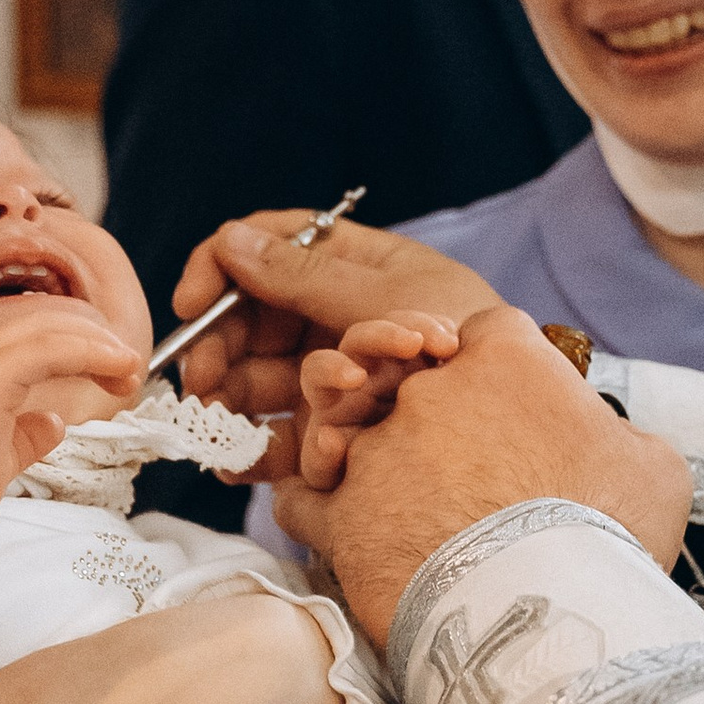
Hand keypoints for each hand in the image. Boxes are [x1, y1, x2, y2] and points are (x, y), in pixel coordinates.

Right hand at [0, 299, 144, 703]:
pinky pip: (50, 349)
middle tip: (130, 369)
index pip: (35, 338)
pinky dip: (89, 354)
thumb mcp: (1, 457)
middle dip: (96, 341)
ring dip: (100, 346)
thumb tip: (52, 422)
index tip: (114, 373)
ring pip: (52, 330)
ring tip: (130, 369)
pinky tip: (114, 370)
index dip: (80, 347)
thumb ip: (26, 434)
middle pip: (46, 323)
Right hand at [170, 212, 505, 467]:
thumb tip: (232, 241)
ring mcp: (334, 370)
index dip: (220, 267)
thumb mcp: (385, 294)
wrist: (511, 414)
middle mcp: (332, 315)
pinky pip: (282, 432)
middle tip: (201, 382)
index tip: (192, 305)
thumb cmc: (466, 336)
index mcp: (347, 265)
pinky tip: (232, 462)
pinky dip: (252, 448)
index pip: (268, 248)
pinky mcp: (337, 426)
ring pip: (257, 377)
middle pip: (251, 319)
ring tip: (215, 422)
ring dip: (228, 399)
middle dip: (218, 347)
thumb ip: (305, 274)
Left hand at [274, 305, 689, 647]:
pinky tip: (337, 527)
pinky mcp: (342, 515)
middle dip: (429, 417)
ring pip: (347, 431)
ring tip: (396, 501)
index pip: (486, 336)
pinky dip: (316, 509)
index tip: (509, 414)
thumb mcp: (652, 465)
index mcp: (506, 357)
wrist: (554, 617)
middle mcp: (429, 387)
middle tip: (462, 469)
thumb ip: (617, 434)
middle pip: (410, 380)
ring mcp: (377, 448)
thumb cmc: (612, 534)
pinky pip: (303, 499)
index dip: (495, 375)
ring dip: (364, 457)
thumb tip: (609, 444)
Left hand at [297, 311, 460, 491]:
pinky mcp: (437, 362)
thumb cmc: (373, 498)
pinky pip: (440, 336)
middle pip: (365, 338)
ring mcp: (403, 366)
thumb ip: (326, 466)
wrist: (433, 505)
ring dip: (422, 330)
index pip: (320, 371)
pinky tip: (460, 347)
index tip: (355, 379)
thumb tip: (323, 440)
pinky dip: (446, 335)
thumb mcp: (345, 491)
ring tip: (448, 346)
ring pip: (405, 330)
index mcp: (335, 401)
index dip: (332, 370)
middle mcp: (366, 377)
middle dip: (384, 336)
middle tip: (412, 344)